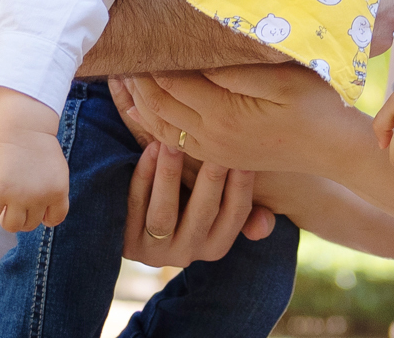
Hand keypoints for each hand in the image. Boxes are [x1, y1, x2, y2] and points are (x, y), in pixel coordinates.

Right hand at [0, 88, 67, 244]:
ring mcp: (17, 196)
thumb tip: (46, 222)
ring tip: (8, 209)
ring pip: (13, 226)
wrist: (25, 130)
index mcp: (58, 192)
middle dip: (27, 215)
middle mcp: (38, 197)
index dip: (47, 216)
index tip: (41, 208)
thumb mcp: (58, 174)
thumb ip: (54, 197)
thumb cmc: (42, 152)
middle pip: (31, 224)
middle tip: (22, 199)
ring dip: (10, 221)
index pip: (54, 220)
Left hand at [121, 64, 360, 175]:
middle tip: (116, 50)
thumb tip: (194, 54)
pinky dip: (151, 122)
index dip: (146, 59)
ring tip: (122, 74)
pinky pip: (172, 139)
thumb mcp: (279, 77)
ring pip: (158, 125)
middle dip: (135, 78)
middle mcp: (210, 136)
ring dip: (138, 100)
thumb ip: (234, 68)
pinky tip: (142, 107)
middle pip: (156, 103)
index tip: (130, 34)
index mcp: (222, 114)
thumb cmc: (314, 104)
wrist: (334, 149)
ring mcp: (212, 150)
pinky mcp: (218, 155)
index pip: (167, 82)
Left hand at [123, 141, 275, 267]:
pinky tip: (150, 149)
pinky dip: (144, 176)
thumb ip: (243, 210)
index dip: (243, 183)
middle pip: (204, 212)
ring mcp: (155, 251)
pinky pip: (136, 206)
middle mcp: (189, 253)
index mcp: (217, 245)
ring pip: (164, 214)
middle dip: (211, 176)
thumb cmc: (186, 202)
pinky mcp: (127, 243)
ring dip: (170, 175)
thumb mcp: (215, 209)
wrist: (136, 222)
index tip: (243, 150)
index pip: (237, 213)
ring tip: (173, 143)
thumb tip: (265, 224)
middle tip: (212, 141)